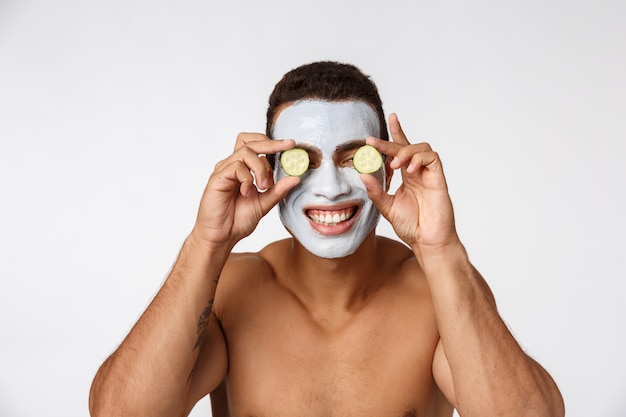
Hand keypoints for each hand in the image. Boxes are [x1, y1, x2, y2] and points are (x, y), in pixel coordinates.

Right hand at [191, 133, 299, 250]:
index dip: (272, 143)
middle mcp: (233, 166)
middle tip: (287, 146)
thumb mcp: (264, 204)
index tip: (290, 145)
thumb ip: (278, 190)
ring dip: (260, 168)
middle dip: (271, 143)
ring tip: (264, 186)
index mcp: (243, 170)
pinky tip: (246, 193)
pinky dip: (247, 178)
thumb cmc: (237, 221)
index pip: (256, 146)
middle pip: (250, 142)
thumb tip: (295, 178)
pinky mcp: (218, 177)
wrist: (221, 237)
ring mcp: (224, 170)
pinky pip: (236, 167)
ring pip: (246, 152)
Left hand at [360, 114, 459, 252]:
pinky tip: (409, 170)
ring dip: (405, 152)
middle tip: (372, 142)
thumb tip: (362, 175)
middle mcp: (418, 172)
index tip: (387, 119)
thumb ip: (376, 191)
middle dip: (390, 141)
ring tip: (394, 165)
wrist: (428, 241)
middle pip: (406, 146)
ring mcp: (429, 174)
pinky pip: (432, 158)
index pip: (401, 149)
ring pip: (421, 148)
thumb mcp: (387, 207)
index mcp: (406, 177)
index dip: (395, 133)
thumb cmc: (412, 226)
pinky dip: (419, 159)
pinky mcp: (438, 179)